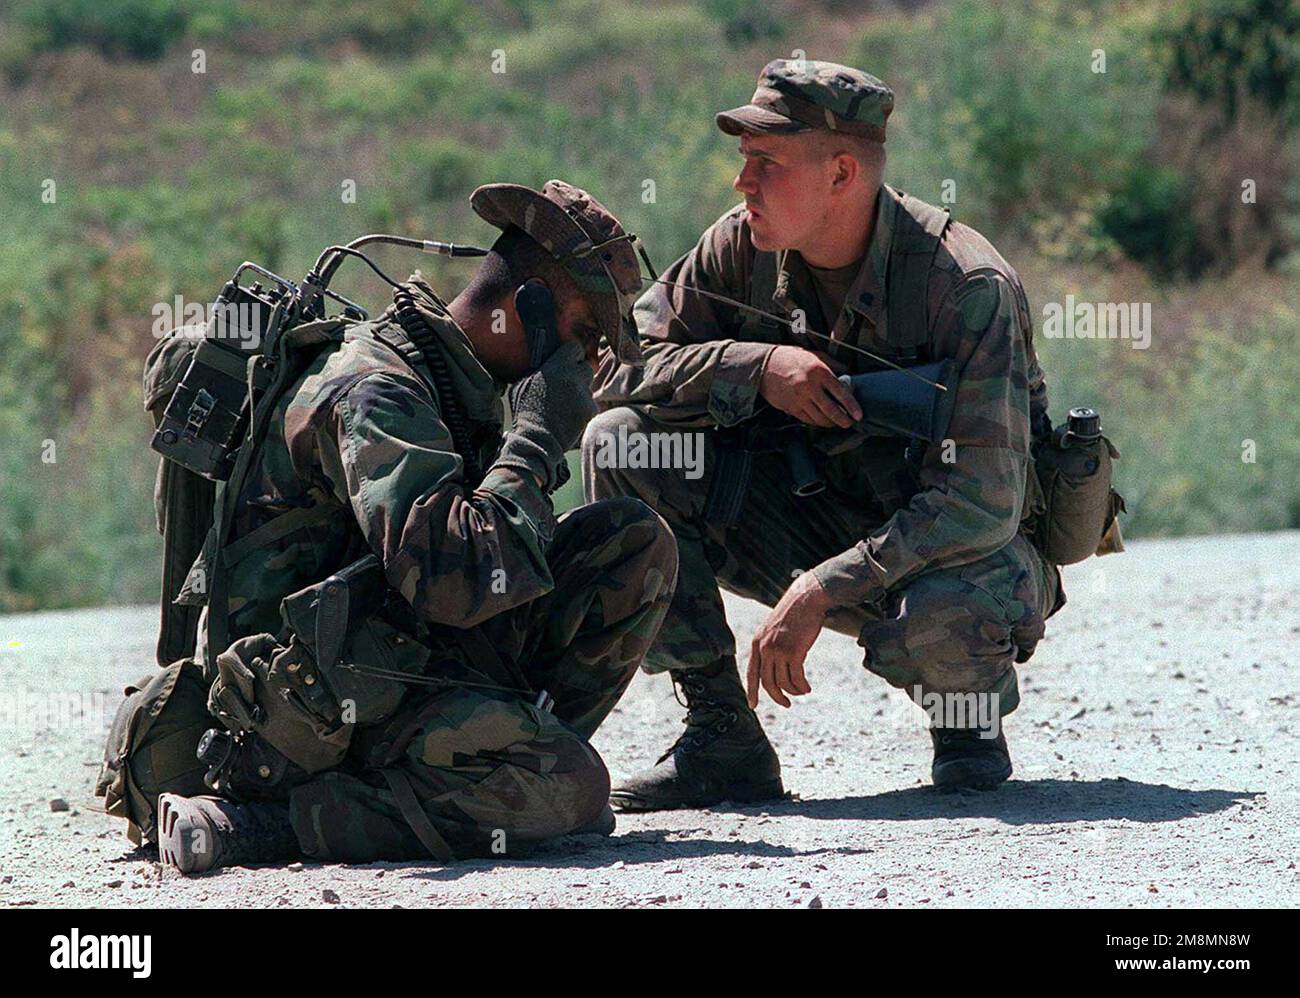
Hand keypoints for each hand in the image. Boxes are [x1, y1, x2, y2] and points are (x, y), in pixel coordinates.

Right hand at [496, 341, 595, 490]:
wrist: (537, 438)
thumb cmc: (525, 411)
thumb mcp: (522, 384)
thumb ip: (536, 370)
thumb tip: (542, 362)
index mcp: (556, 366)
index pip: (575, 347)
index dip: (572, 354)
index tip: (568, 359)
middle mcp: (573, 377)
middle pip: (586, 366)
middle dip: (579, 373)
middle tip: (569, 383)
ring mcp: (584, 394)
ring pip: (588, 387)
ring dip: (580, 392)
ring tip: (565, 404)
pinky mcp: (590, 409)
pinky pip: (590, 404)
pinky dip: (583, 409)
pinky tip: (570, 416)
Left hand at [746, 570, 833, 707]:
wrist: (806, 599)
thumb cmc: (794, 614)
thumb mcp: (774, 629)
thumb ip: (771, 646)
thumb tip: (776, 668)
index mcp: (757, 643)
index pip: (751, 673)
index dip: (751, 691)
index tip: (752, 705)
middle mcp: (764, 648)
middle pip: (767, 682)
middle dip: (777, 696)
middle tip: (786, 704)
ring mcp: (778, 650)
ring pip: (783, 682)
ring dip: (794, 691)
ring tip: (802, 691)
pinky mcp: (794, 652)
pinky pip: (796, 678)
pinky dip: (802, 686)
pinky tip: (807, 687)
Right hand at [759, 345, 861, 428]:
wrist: (765, 366)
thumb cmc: (792, 358)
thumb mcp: (815, 355)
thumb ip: (833, 364)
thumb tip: (849, 373)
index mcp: (819, 372)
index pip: (840, 393)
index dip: (851, 406)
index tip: (858, 415)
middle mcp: (810, 387)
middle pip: (831, 411)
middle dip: (843, 420)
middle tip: (849, 423)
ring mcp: (799, 399)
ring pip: (819, 419)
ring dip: (830, 423)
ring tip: (836, 423)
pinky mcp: (790, 407)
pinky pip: (807, 420)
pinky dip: (816, 422)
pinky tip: (821, 421)